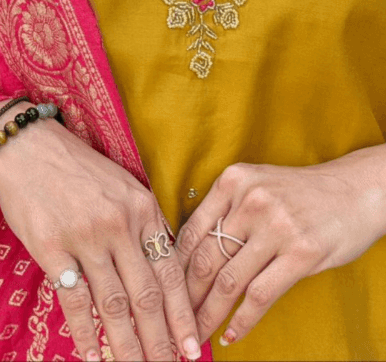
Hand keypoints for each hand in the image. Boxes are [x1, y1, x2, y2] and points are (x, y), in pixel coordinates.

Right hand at [0, 117, 202, 361]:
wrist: (28, 146)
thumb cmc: (77, 169)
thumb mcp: (122, 186)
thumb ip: (143, 225)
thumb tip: (163, 274)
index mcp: (142, 208)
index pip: (171, 272)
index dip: (183, 315)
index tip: (193, 348)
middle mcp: (120, 223)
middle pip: (147, 295)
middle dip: (160, 341)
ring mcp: (85, 236)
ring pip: (114, 304)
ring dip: (128, 347)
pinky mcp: (51, 246)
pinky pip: (74, 299)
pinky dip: (86, 332)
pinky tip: (94, 357)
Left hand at [174, 146, 385, 347]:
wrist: (353, 190)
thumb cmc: (298, 192)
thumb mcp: (255, 185)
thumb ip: (224, 210)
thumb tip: (185, 252)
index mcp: (232, 181)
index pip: (191, 231)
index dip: (172, 267)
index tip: (162, 291)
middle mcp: (250, 201)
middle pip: (204, 258)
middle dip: (184, 296)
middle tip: (172, 320)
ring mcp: (276, 227)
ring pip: (228, 281)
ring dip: (208, 314)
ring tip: (195, 335)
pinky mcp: (301, 253)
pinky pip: (260, 296)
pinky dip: (241, 322)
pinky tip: (230, 336)